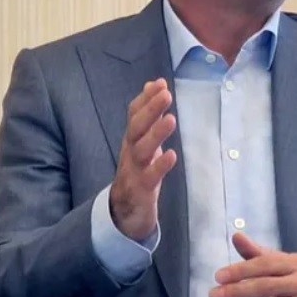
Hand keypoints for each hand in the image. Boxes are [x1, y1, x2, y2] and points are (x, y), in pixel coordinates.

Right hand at [108, 78, 177, 241]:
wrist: (125, 212)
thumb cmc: (138, 171)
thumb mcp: (143, 142)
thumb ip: (148, 115)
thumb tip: (154, 84)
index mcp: (132, 139)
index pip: (135, 115)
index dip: (146, 99)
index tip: (160, 83)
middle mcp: (130, 151)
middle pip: (136, 128)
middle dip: (150, 110)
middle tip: (166, 94)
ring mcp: (134, 170)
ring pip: (141, 150)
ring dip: (156, 134)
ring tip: (171, 119)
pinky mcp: (140, 190)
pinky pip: (149, 177)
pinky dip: (159, 166)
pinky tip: (171, 155)